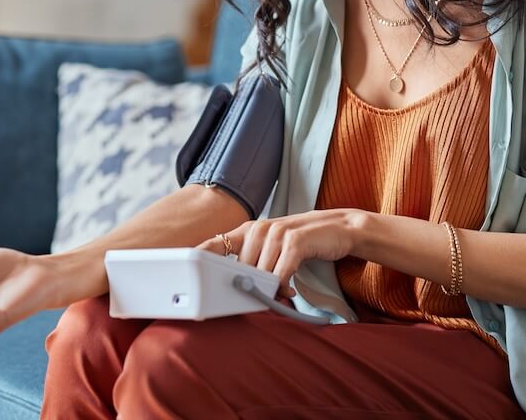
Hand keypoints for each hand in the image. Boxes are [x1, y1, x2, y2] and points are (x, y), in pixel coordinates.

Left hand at [195, 209, 363, 299]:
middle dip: (248, 286)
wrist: (339, 228)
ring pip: (260, 273)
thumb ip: (254, 262)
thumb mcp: (273, 247)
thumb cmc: (302, 243)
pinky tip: (289, 291)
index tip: (186, 274)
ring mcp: (277, 233)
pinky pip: (280, 273)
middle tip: (260, 296)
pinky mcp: (295, 241)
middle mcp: (259, 228)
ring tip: (280, 292)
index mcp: (249, 230)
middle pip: (239, 268)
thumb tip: (234, 288)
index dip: (199, 258)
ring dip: (268, 288)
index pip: (215, 243)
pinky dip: (283, 286)